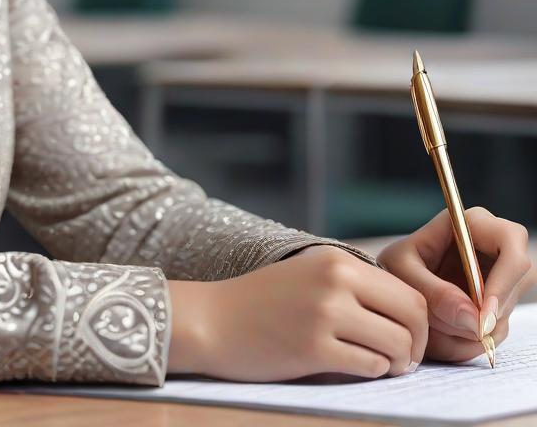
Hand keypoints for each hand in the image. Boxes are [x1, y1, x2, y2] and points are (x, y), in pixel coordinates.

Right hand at [166, 244, 428, 380]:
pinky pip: (370, 366)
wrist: (212, 318)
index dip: (420, 322)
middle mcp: (335, 281)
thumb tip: (409, 313)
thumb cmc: (263, 301)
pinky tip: (352, 366)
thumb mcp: (309, 274)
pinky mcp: (314, 349)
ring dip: (396, 363)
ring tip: (380, 365)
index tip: (409, 338)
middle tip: (403, 359)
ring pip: (397, 346)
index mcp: (336, 260)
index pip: (408, 291)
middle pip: (412, 318)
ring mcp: (325, 315)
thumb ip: (352, 284)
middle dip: (417, 345)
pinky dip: (371, 371)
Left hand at [377, 206, 535, 362]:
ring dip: (471, 328)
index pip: (510, 239)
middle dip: (486, 310)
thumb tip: (474, 318)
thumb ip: (435, 292)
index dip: (506, 275)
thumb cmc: (393, 266)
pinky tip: (440, 331)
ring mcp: (498, 276)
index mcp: (469, 223)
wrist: (388, 285)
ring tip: (433, 322)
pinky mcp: (494, 303)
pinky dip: (467, 340)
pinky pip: (496, 329)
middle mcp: (491, 246)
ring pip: (506, 310)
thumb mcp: (402, 272)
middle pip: (517, 280)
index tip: (485, 310)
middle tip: (451, 324)